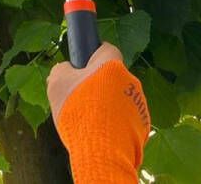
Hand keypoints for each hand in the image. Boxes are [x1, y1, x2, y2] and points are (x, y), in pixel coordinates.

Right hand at [47, 42, 149, 183]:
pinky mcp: (143, 126)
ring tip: (91, 120)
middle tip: (83, 98)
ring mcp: (139, 104)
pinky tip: (103, 133)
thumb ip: (62, 70)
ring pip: (121, 98)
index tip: (83, 67)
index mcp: (112, 65)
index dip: (94, 55)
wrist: (101, 151)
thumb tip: (67, 70)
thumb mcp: (57, 83)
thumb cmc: (78, 110)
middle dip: (101, 84)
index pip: (106, 49)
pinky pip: (127, 118)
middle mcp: (130, 80)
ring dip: (109, 104)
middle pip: (113, 76)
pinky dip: (117, 123)